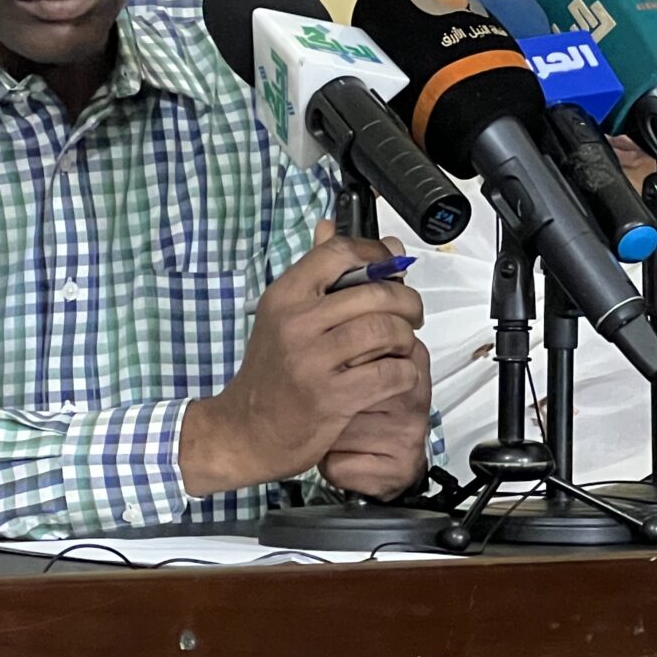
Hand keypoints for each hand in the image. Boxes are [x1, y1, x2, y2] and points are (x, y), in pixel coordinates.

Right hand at [179, 222, 423, 496]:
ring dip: (406, 337)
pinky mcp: (332, 397)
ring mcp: (312, 360)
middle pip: (373, 293)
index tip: (393, 264)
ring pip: (385, 331)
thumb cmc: (270, 372)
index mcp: (284, 296)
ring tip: (402, 345)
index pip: (338, 252)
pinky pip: (389, 373)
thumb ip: (312, 271)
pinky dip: (404, 372)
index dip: (376, 253)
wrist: (244, 431)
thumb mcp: (281, 313)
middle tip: (412, 313)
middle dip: (406, 301)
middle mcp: (296, 322)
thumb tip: (331, 225)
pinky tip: (397, 374)